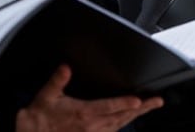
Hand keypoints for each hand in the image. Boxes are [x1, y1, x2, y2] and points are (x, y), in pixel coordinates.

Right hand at [16, 65, 162, 131]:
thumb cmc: (38, 120)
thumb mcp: (45, 97)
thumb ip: (57, 81)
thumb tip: (66, 67)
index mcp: (83, 114)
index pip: (109, 107)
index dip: (126, 103)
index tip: (140, 100)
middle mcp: (91, 127)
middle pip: (122, 117)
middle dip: (141, 109)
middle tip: (157, 102)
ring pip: (119, 126)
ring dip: (135, 117)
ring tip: (148, 108)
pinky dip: (122, 125)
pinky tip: (128, 120)